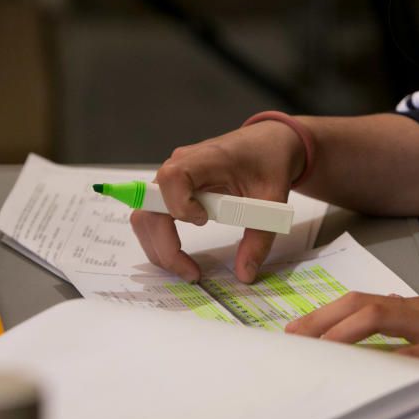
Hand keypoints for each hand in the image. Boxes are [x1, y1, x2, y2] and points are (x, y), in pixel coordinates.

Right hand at [130, 121, 305, 282]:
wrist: (267, 144)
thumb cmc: (268, 161)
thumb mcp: (272, 200)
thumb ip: (259, 238)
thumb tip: (245, 273)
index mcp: (204, 159)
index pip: (172, 179)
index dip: (181, 205)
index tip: (205, 220)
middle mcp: (180, 165)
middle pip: (149, 208)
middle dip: (164, 247)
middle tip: (191, 273)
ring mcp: (172, 178)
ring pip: (146, 216)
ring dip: (160, 247)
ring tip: (187, 269)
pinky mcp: (173, 189)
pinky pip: (155, 216)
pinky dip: (162, 240)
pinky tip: (181, 256)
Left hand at [285, 277, 418, 370]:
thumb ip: (414, 324)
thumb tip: (381, 332)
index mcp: (415, 308)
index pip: (360, 303)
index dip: (325, 316)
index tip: (295, 333)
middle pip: (358, 304)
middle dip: (320, 321)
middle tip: (289, 342)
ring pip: (378, 319)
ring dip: (342, 334)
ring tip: (314, 351)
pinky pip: (416, 355)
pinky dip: (390, 364)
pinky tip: (370, 377)